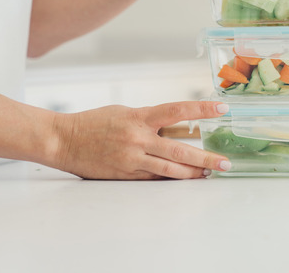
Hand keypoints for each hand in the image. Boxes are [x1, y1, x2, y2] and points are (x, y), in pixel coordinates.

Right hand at [51, 101, 230, 179]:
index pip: (178, 110)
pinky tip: (185, 179)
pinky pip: (154, 179)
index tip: (222, 108)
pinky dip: (171, 179)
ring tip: (210, 174)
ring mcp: (133, 159)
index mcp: (139, 117)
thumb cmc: (93, 123)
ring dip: (193, 173)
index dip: (202, 109)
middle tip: (225, 163)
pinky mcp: (126, 175)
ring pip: (171, 170)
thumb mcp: (124, 112)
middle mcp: (138, 139)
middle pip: (181, 150)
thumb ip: (149, 120)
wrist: (64, 141)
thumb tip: (174, 127)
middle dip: (206, 158)